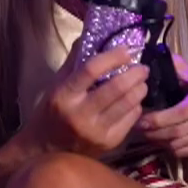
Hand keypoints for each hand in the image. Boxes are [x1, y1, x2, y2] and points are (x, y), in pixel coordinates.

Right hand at [19, 45, 149, 157]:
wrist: (45, 152)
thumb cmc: (51, 113)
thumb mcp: (56, 85)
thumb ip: (75, 62)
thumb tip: (92, 35)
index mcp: (64, 95)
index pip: (92, 70)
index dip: (113, 57)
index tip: (126, 50)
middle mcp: (80, 114)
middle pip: (116, 87)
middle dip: (135, 73)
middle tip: (141, 67)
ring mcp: (95, 131)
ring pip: (128, 104)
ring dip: (140, 88)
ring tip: (141, 82)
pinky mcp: (108, 144)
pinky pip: (131, 120)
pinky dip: (136, 107)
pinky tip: (133, 101)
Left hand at [135, 56, 187, 158]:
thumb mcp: (187, 72)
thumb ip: (173, 67)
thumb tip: (151, 68)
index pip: (184, 111)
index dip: (161, 119)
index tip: (142, 121)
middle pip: (181, 130)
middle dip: (156, 132)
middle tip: (141, 130)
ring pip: (182, 143)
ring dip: (161, 142)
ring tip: (149, 135)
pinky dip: (172, 149)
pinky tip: (163, 141)